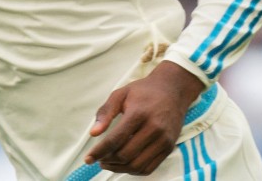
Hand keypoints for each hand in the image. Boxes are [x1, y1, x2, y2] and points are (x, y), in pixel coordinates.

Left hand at [85, 60, 204, 174]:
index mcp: (139, 113)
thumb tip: (93, 133)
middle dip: (108, 160)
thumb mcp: (121, 94)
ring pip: (137, 165)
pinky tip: (124, 164)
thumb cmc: (143, 91)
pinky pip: (149, 168)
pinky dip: (133, 171)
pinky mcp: (169, 148)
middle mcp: (154, 129)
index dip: (99, 152)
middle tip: (99, 159)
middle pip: (126, 155)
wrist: (173, 90)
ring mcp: (163, 140)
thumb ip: (105, 112)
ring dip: (119, 169)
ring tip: (108, 163)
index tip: (88, 159)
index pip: (115, 139)